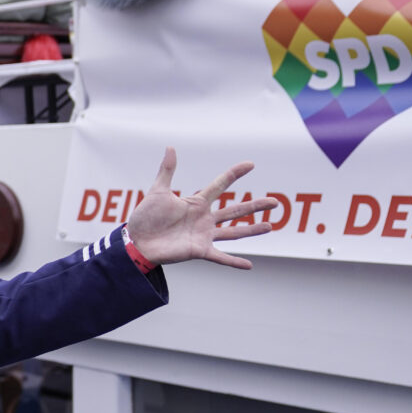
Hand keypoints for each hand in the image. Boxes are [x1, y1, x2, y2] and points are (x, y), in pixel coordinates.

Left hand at [125, 148, 277, 269]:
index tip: (250, 164)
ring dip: (252, 230)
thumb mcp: (157, 191)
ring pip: (234, 232)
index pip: (220, 185)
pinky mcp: (199, 251)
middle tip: (275, 202)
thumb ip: (167, 170)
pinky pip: (220, 257)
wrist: (136, 240)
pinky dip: (234, 262)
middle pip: (235, 211)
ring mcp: (203, 235)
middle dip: (255, 206)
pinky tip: (249, 265)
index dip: (234, 174)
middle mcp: (204, 219)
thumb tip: (171, 147)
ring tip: (270, 226)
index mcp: (196, 203)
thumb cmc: (146, 216)